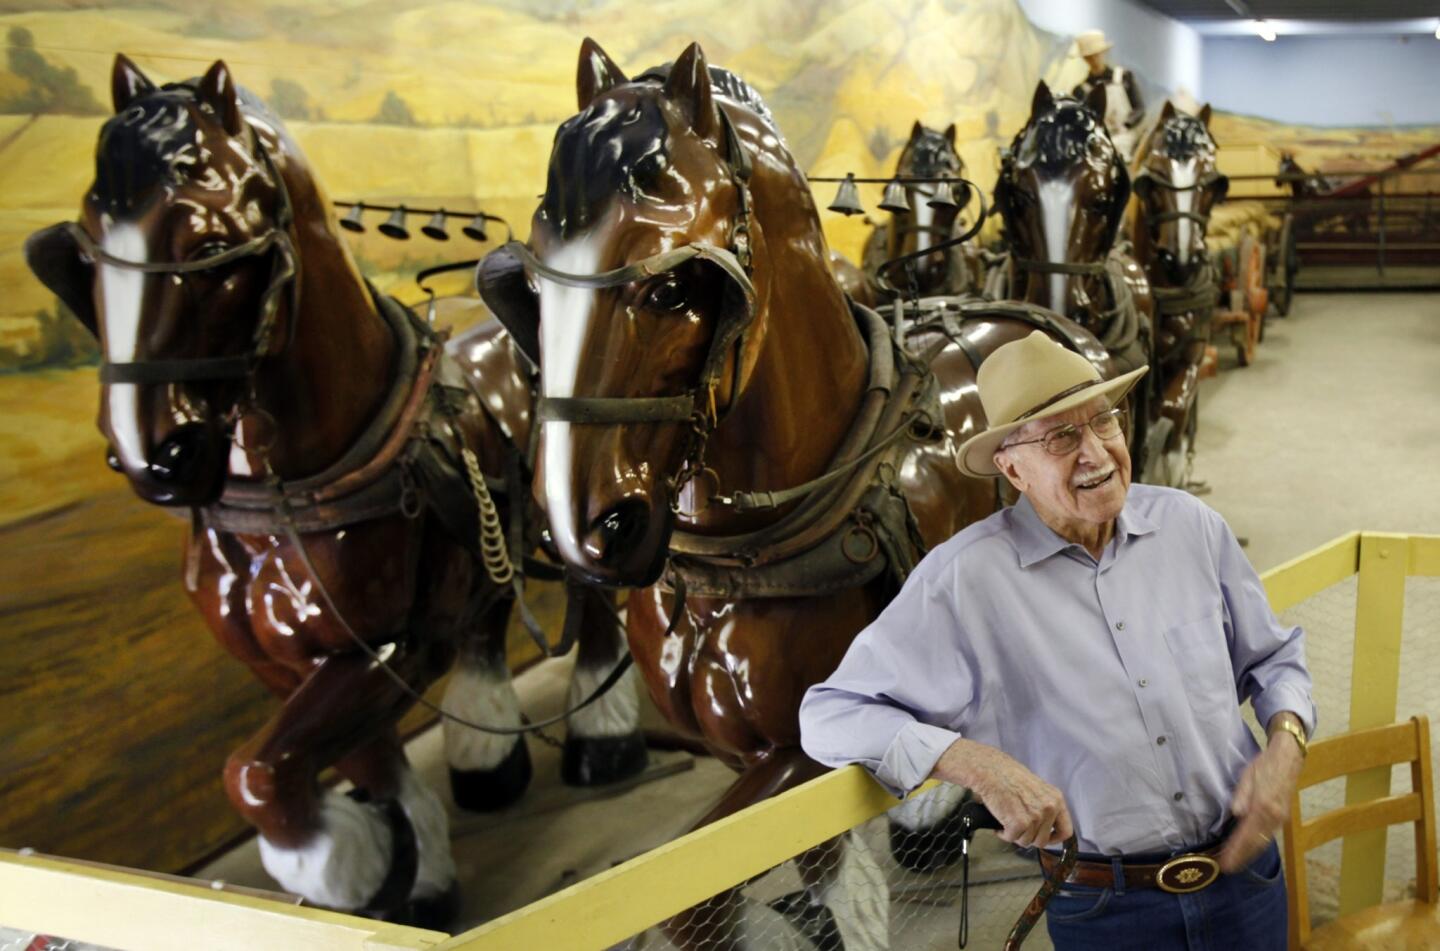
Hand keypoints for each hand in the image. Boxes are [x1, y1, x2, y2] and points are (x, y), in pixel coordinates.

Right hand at [931, 738, 1073, 848]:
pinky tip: (999, 822)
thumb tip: (1044, 828)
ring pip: (1026, 841)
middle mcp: (1049, 808)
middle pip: (1042, 840)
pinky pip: (1011, 838)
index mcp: (1056, 799)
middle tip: (1017, 827)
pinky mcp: (1019, 823)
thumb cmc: (1008, 776)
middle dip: (1028, 836)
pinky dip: (1003, 834)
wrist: (990, 770)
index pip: (1065, 831)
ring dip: (1014, 835)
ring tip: (1006, 821)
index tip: (1044, 839)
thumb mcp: (1037, 789)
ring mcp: (1035, 816)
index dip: (1054, 839)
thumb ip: (1045, 807)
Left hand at [1216, 730, 1303, 871]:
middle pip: (1256, 843)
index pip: (1246, 835)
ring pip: (1263, 842)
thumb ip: (1242, 796)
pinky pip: (1268, 836)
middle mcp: (1274, 817)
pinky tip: (1250, 850)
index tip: (1225, 862)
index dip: (1235, 850)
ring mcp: (1280, 819)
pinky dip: (1257, 846)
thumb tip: (1236, 813)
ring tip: (1236, 862)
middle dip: (1241, 857)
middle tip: (1227, 868)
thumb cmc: (1264, 765)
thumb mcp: (1247, 776)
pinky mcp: (1282, 817)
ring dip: (1249, 854)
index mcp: (1263, 806)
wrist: (1288, 758)